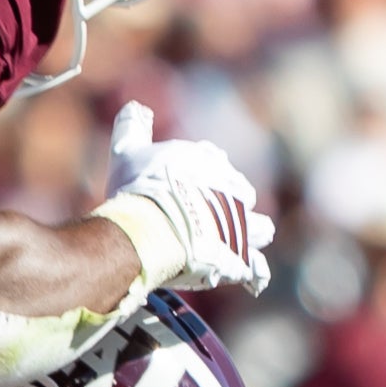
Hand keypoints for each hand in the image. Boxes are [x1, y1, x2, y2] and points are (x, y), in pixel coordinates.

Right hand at [92, 101, 268, 297]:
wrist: (153, 225)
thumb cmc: (139, 188)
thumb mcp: (127, 151)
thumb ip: (132, 128)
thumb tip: (135, 107)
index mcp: (209, 160)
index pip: (216, 163)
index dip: (205, 176)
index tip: (191, 186)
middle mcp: (231, 187)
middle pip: (240, 194)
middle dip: (231, 205)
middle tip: (212, 220)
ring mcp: (239, 222)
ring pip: (258, 228)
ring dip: (251, 235)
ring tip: (240, 245)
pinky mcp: (240, 254)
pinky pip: (254, 267)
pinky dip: (253, 273)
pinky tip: (251, 280)